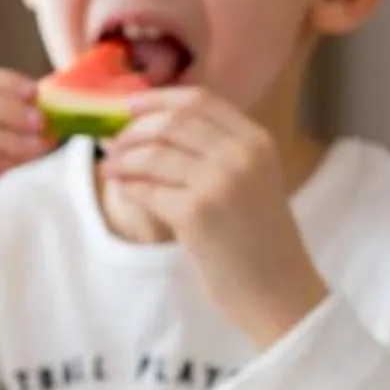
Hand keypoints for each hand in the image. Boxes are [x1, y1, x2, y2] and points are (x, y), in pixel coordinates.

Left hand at [98, 88, 325, 346]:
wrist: (279, 292)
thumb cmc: (259, 240)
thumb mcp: (253, 181)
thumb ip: (218, 150)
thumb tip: (156, 124)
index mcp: (257, 141)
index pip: (200, 99)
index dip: (158, 98)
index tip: (130, 105)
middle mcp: (241, 155)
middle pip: (171, 121)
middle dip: (134, 129)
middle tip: (114, 143)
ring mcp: (220, 183)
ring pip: (153, 153)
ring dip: (123, 159)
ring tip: (111, 169)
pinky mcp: (196, 214)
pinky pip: (146, 189)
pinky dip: (128, 187)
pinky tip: (124, 190)